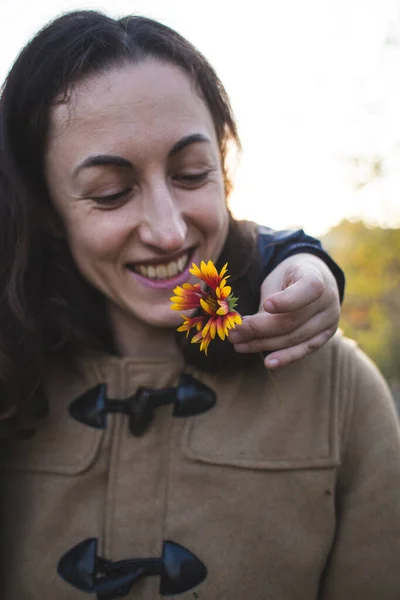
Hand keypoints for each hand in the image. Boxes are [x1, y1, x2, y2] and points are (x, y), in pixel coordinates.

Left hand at [228, 254, 340, 368]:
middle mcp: (328, 300)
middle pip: (291, 321)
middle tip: (233, 332)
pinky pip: (304, 350)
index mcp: (316, 277)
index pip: (307, 290)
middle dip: (259, 329)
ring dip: (263, 344)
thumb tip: (240, 326)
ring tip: (238, 344)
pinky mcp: (325, 336)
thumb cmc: (289, 278)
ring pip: (294, 339)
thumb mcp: (277, 279)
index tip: (266, 305)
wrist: (315, 279)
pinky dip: (285, 357)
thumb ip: (268, 301)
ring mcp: (329, 320)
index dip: (287, 300)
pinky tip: (268, 362)